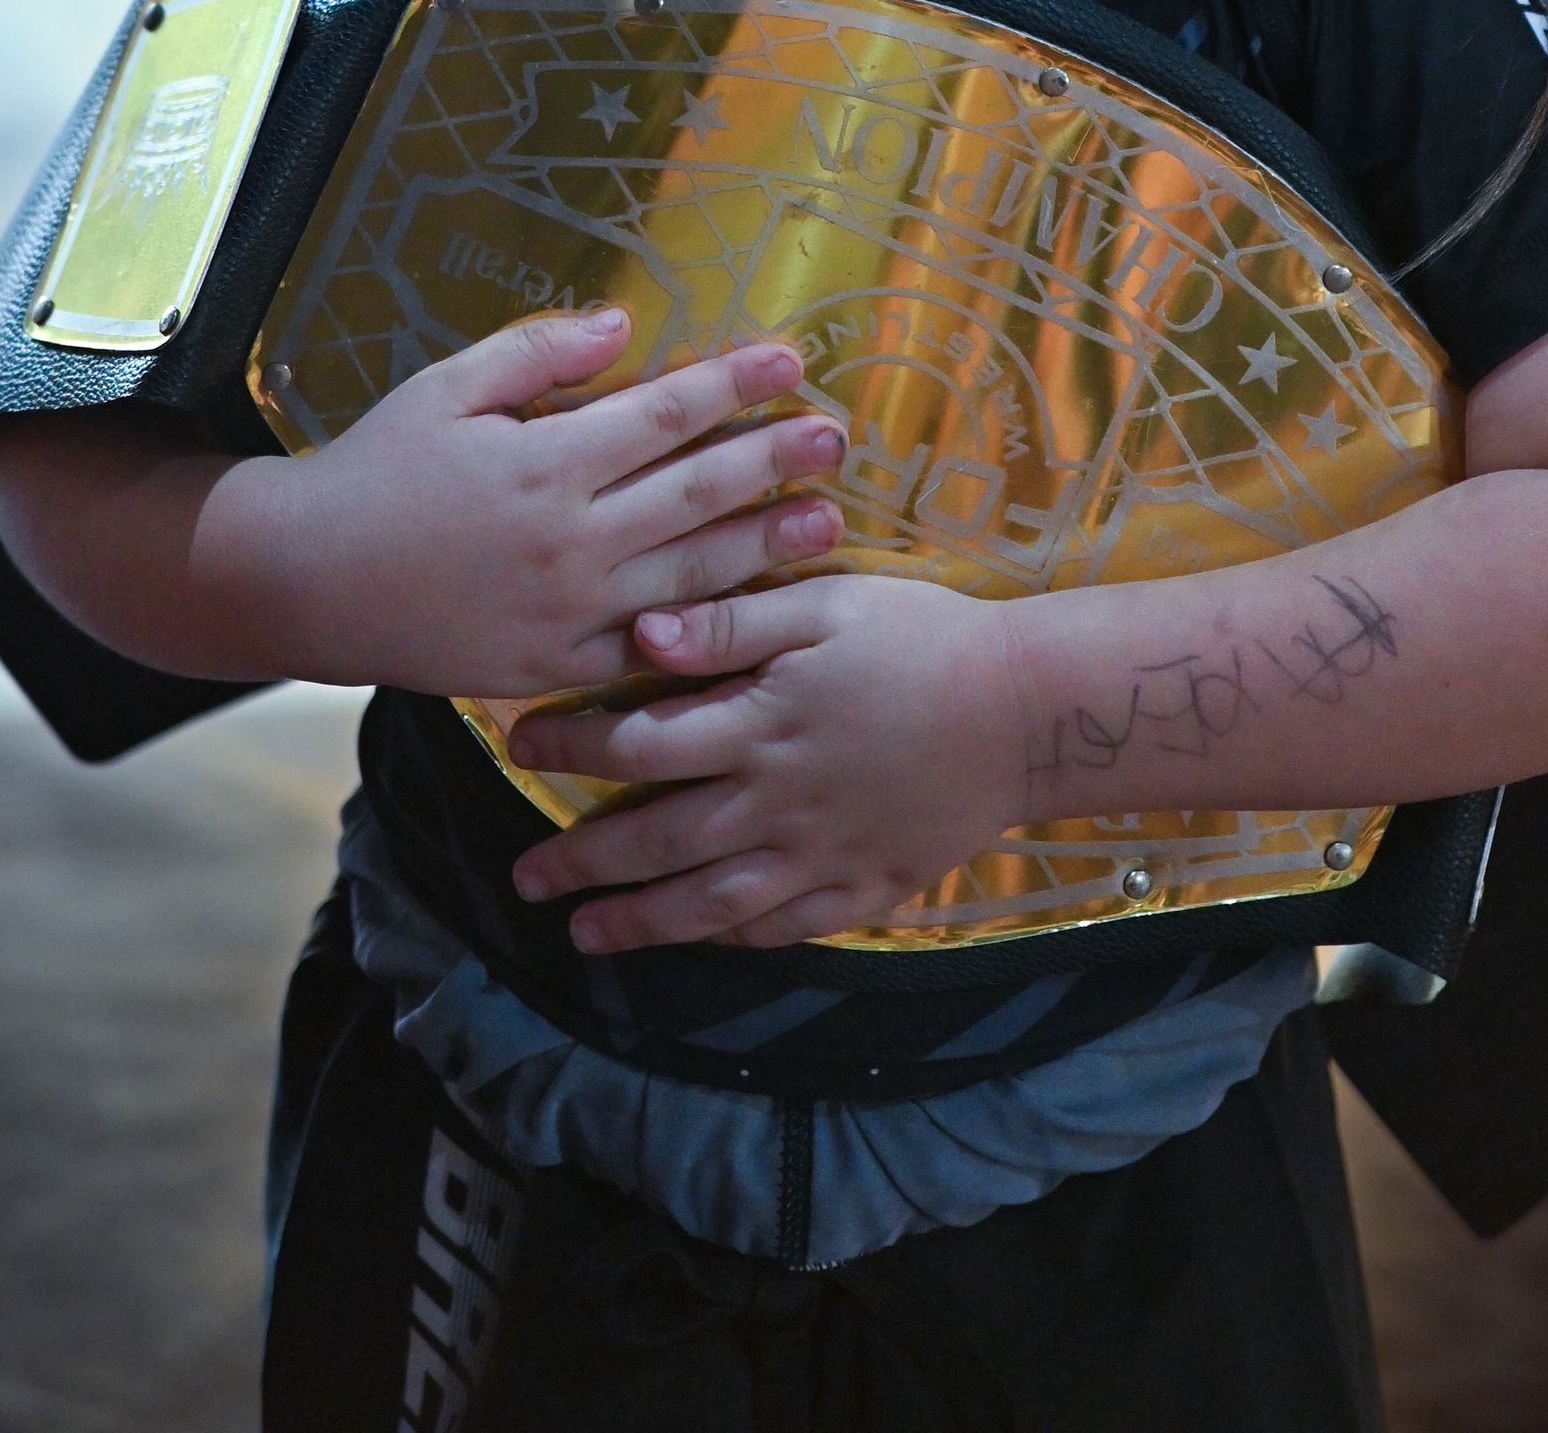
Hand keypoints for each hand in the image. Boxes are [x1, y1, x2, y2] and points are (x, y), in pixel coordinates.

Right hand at [269, 311, 845, 695]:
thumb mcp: (447, 388)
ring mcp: (567, 611)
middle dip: (773, 461)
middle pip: (696, 494)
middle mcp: (569, 538)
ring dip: (765, 547)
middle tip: (837, 437)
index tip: (791, 359)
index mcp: (546, 461)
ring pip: (689, 576)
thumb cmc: (377, 469)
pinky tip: (754, 614)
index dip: (732, 384)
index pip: (663, 415)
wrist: (308, 581)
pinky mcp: (555, 668)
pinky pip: (646, 650)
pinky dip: (706, 632)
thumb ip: (537, 354)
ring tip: (827, 522)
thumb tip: (622, 323)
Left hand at [506, 575, 1031, 950]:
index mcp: (759, 723)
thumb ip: (729, 622)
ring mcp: (819, 856)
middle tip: (525, 877)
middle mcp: (776, 801)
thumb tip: (638, 636)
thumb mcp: (824, 604)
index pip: (638, 744)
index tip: (519, 744)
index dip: (571, 747)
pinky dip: (730, 941)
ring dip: (640, 921)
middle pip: (659, 840)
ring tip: (584, 935)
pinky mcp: (864, 888)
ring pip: (710, 903)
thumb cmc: (922, 637)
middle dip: (583, 860)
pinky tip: (696, 941)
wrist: (1028, 709)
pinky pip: (783, 929)